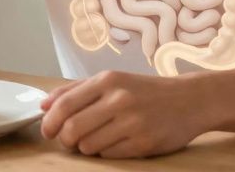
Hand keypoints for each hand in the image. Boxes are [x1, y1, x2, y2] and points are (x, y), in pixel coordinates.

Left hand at [39, 70, 207, 158]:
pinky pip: (108, 155)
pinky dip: (105, 153)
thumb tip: (44, 104)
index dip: (50, 122)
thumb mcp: (113, 80)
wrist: (190, 100)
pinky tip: (116, 142)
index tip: (47, 130)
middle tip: (69, 140)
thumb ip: (76, 89)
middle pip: (72, 129)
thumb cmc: (146, 90)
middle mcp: (119, 99)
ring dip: (86, 147)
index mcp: (108, 80)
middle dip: (65, 139)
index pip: (65, 105)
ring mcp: (132, 122)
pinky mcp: (144, 143)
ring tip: (97, 138)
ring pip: (88, 145)